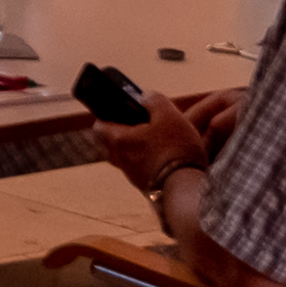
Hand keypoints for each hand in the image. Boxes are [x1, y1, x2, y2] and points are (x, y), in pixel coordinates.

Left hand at [92, 89, 237, 193]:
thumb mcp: (168, 115)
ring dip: (136, 150)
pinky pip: (141, 171)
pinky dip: (148, 163)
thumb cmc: (175, 150)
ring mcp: (134, 177)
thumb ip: (155, 101)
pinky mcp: (148, 188)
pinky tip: (167, 158)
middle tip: (139, 127)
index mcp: (119, 141)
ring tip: (157, 142)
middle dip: (120, 134)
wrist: (187, 189)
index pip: (99, 127)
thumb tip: (146, 97)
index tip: (119, 112)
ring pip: (126, 159)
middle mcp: (121, 161)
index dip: (106, 117)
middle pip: (109, 145)